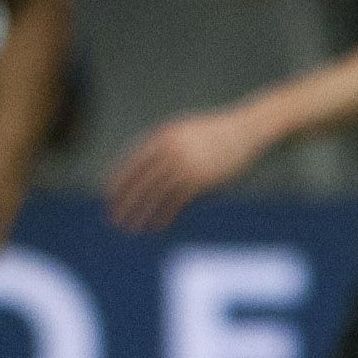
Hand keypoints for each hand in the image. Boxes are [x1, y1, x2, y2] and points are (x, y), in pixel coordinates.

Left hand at [104, 105, 272, 231]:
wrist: (250, 130)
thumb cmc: (219, 133)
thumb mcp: (187, 133)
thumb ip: (167, 147)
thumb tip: (152, 166)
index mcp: (163, 137)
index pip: (132, 162)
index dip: (118, 181)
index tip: (108, 196)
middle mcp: (171, 150)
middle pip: (140, 181)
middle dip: (125, 201)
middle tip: (113, 217)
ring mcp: (187, 164)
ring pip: (155, 194)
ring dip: (141, 213)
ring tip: (132, 227)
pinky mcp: (202, 179)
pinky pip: (177, 201)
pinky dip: (164, 215)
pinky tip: (156, 226)